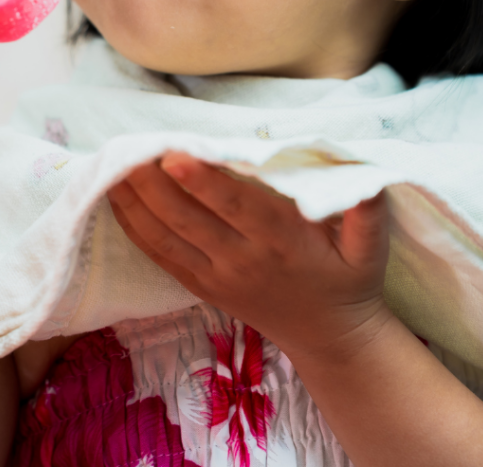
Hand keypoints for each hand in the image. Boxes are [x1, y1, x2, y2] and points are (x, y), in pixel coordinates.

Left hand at [107, 153, 390, 360]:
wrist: (332, 338)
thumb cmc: (351, 279)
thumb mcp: (372, 247)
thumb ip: (367, 209)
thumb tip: (366, 178)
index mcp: (282, 240)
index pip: (236, 206)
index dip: (204, 181)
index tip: (175, 154)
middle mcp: (243, 258)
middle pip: (188, 217)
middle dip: (153, 182)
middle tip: (128, 144)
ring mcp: (218, 275)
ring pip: (167, 235)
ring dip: (135, 200)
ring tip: (111, 162)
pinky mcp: (203, 286)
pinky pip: (161, 256)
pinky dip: (134, 226)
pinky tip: (115, 197)